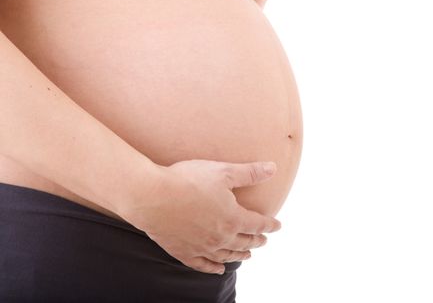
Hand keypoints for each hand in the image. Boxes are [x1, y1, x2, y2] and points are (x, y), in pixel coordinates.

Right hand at [118, 159, 280, 274]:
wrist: (151, 196)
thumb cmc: (187, 180)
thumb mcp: (222, 172)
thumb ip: (249, 173)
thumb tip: (273, 168)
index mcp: (233, 218)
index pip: (258, 224)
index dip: (270, 225)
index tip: (277, 226)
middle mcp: (221, 237)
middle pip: (245, 242)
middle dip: (257, 241)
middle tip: (263, 240)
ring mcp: (202, 247)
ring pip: (227, 255)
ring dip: (240, 255)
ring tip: (247, 255)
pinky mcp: (184, 252)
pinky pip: (203, 265)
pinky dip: (214, 268)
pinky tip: (219, 269)